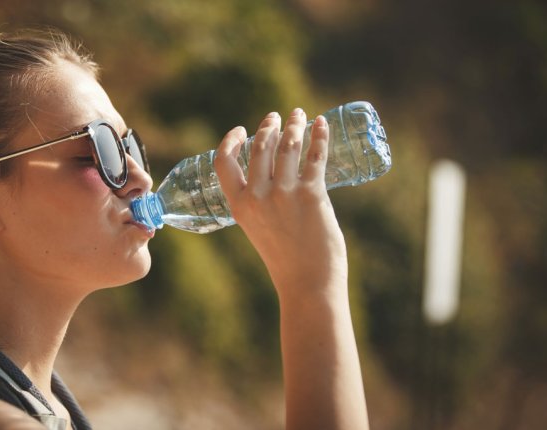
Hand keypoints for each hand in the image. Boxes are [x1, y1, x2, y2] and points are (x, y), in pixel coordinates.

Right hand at [214, 108, 347, 297]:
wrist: (307, 284)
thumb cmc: (286, 260)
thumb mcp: (258, 228)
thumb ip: (259, 202)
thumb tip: (275, 173)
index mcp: (239, 206)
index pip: (224, 162)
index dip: (231, 141)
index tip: (242, 130)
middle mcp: (258, 197)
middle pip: (260, 147)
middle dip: (269, 126)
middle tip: (279, 117)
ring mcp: (284, 195)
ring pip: (287, 146)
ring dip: (294, 125)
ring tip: (300, 115)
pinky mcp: (312, 195)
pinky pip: (315, 156)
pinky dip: (319, 136)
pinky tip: (322, 124)